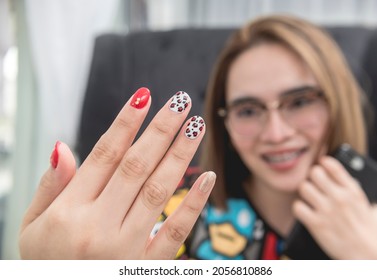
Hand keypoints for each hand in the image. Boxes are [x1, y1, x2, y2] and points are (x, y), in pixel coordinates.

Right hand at [19, 88, 214, 258]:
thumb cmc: (46, 265)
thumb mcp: (31, 228)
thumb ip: (49, 187)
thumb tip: (63, 147)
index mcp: (68, 212)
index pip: (104, 155)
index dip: (126, 123)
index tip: (144, 96)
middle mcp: (98, 226)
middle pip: (136, 166)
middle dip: (161, 130)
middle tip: (181, 101)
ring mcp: (124, 247)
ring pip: (158, 191)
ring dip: (180, 155)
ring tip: (196, 126)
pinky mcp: (145, 266)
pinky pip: (175, 232)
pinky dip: (193, 203)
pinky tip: (208, 177)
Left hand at [293, 156, 376, 258]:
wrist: (367, 256)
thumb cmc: (371, 235)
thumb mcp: (371, 209)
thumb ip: (360, 196)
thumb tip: (356, 186)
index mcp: (352, 191)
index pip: (333, 165)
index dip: (323, 162)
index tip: (321, 163)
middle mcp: (338, 197)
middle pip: (314, 173)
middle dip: (312, 178)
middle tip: (314, 185)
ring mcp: (326, 210)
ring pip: (303, 187)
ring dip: (304, 192)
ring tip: (308, 198)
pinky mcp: (316, 223)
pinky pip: (297, 207)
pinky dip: (298, 209)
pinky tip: (304, 212)